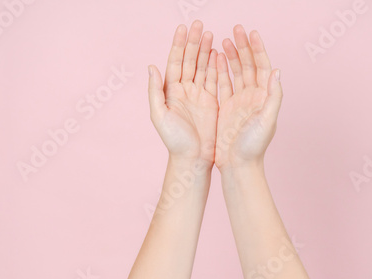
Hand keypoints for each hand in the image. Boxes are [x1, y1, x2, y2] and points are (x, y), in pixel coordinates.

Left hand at [148, 20, 217, 167]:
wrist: (193, 159)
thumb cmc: (174, 141)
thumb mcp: (159, 115)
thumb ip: (155, 91)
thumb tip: (151, 67)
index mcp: (170, 92)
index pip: (175, 62)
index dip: (179, 45)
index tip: (184, 28)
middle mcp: (184, 90)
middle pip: (190, 61)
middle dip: (194, 42)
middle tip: (200, 25)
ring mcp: (198, 95)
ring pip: (202, 67)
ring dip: (206, 51)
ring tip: (211, 35)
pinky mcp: (211, 102)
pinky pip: (214, 80)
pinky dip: (217, 66)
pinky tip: (219, 54)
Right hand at [215, 25, 282, 171]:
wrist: (238, 165)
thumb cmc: (254, 146)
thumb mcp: (267, 120)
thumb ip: (273, 96)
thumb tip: (276, 71)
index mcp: (263, 97)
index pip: (263, 67)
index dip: (258, 49)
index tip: (251, 33)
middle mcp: (253, 97)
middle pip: (249, 65)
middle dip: (243, 47)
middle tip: (236, 30)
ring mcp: (239, 101)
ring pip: (236, 73)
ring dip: (231, 56)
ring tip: (224, 40)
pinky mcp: (226, 108)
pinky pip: (223, 84)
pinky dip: (219, 71)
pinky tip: (214, 60)